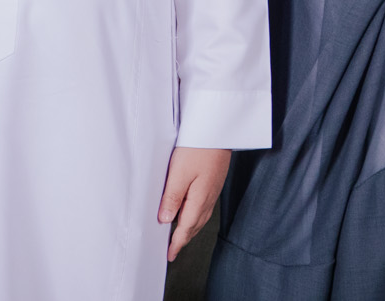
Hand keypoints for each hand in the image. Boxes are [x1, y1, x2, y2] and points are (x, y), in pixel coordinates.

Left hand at [159, 146, 231, 261]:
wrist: (219, 129)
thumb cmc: (199, 148)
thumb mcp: (179, 173)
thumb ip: (172, 198)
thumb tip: (165, 220)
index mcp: (199, 199)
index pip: (186, 228)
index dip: (177, 243)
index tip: (170, 255)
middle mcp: (209, 197)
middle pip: (195, 225)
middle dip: (184, 238)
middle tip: (173, 249)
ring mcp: (213, 189)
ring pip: (200, 216)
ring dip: (190, 228)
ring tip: (180, 234)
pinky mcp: (214, 181)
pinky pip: (204, 206)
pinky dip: (196, 215)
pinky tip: (190, 211)